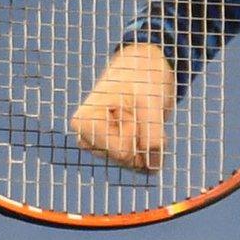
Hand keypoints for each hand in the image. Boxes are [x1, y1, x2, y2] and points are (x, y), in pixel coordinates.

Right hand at [70, 42, 174, 170]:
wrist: (146, 68)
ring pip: (137, 163)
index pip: (122, 151)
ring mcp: (103, 148)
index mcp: (84, 123)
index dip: (137, 130)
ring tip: (140, 115)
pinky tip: (148, 128)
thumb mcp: (151, 100)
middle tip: (138, 109)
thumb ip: (152, 133)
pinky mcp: (118, 152)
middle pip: (128, 159)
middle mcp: (88, 139)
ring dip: (149, 141)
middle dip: (143, 137)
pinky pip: (144, 165)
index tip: (128, 106)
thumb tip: (152, 170)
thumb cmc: (142, 77)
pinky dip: (154, 149)